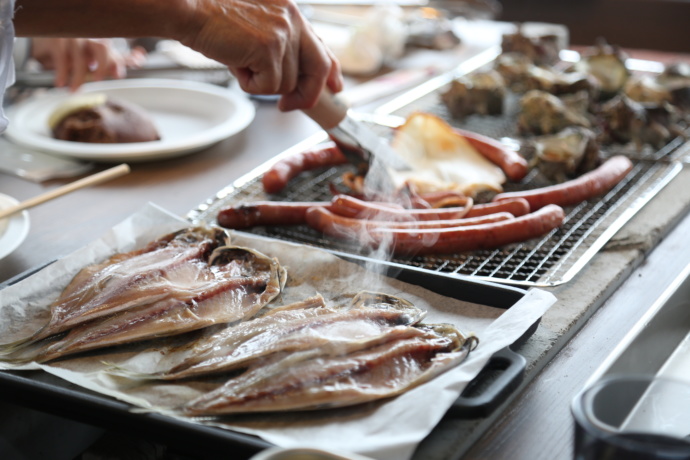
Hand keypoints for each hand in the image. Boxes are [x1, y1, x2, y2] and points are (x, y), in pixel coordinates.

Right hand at [30, 38, 146, 90]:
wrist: (45, 43)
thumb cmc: (75, 52)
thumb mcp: (94, 58)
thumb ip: (115, 60)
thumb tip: (140, 60)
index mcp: (100, 43)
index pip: (114, 51)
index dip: (119, 62)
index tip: (118, 75)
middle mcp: (90, 38)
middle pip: (103, 47)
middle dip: (103, 65)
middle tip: (97, 80)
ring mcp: (73, 37)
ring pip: (81, 57)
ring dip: (78, 77)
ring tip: (73, 90)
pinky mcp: (57, 39)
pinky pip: (62, 57)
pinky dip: (62, 73)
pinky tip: (60, 84)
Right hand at [180, 0, 342, 110]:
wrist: (191, 10)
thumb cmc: (215, 22)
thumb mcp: (257, 29)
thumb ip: (281, 46)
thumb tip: (294, 79)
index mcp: (292, 12)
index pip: (321, 46)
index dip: (330, 71)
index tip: (335, 87)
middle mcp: (293, 19)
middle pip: (318, 68)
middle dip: (307, 94)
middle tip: (288, 106)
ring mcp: (282, 33)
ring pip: (288, 83)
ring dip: (262, 83)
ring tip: (241, 62)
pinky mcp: (269, 48)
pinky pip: (269, 87)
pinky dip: (250, 85)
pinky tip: (236, 64)